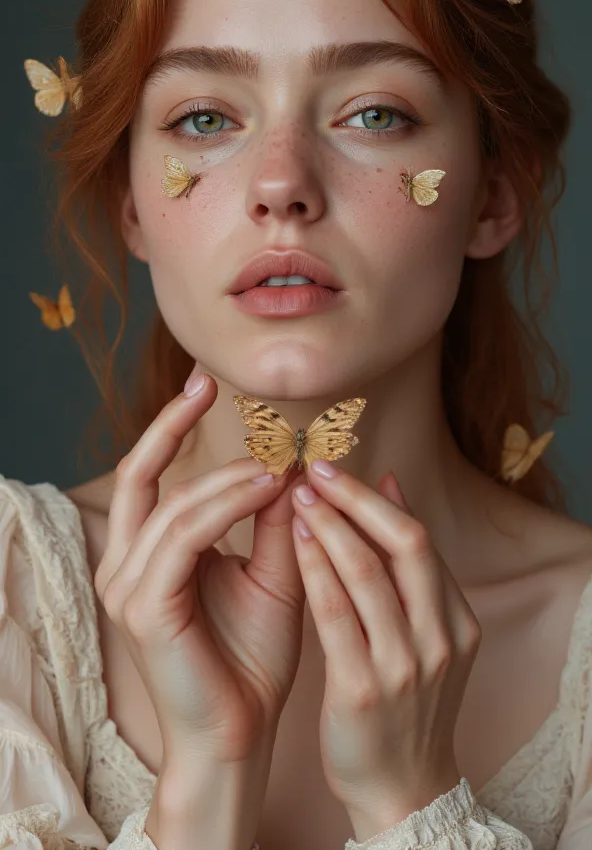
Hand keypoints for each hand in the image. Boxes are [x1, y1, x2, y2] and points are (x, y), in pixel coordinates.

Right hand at [94, 372, 305, 774]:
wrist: (241, 734)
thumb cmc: (253, 658)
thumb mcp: (271, 572)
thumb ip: (273, 519)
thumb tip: (293, 460)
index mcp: (147, 555)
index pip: (148, 474)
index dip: (169, 425)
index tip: (205, 385)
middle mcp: (126, 566)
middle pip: (143, 475)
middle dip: (176, 426)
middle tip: (218, 392)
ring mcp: (128, 588)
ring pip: (175, 504)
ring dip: (230, 476)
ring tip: (278, 463)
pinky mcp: (145, 610)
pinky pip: (183, 539)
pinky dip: (226, 507)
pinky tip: (267, 489)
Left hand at [290, 461, 480, 840]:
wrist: (398, 787)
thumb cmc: (400, 702)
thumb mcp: (421, 634)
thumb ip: (405, 567)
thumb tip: (389, 484)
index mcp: (457, 621)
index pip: (420, 540)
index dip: (376, 499)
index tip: (337, 469)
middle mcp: (439, 638)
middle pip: (406, 543)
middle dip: (357, 499)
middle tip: (316, 469)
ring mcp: (405, 665)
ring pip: (368, 572)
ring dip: (330, 525)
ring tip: (297, 495)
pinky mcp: (362, 689)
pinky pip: (336, 613)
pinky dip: (315, 568)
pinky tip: (292, 541)